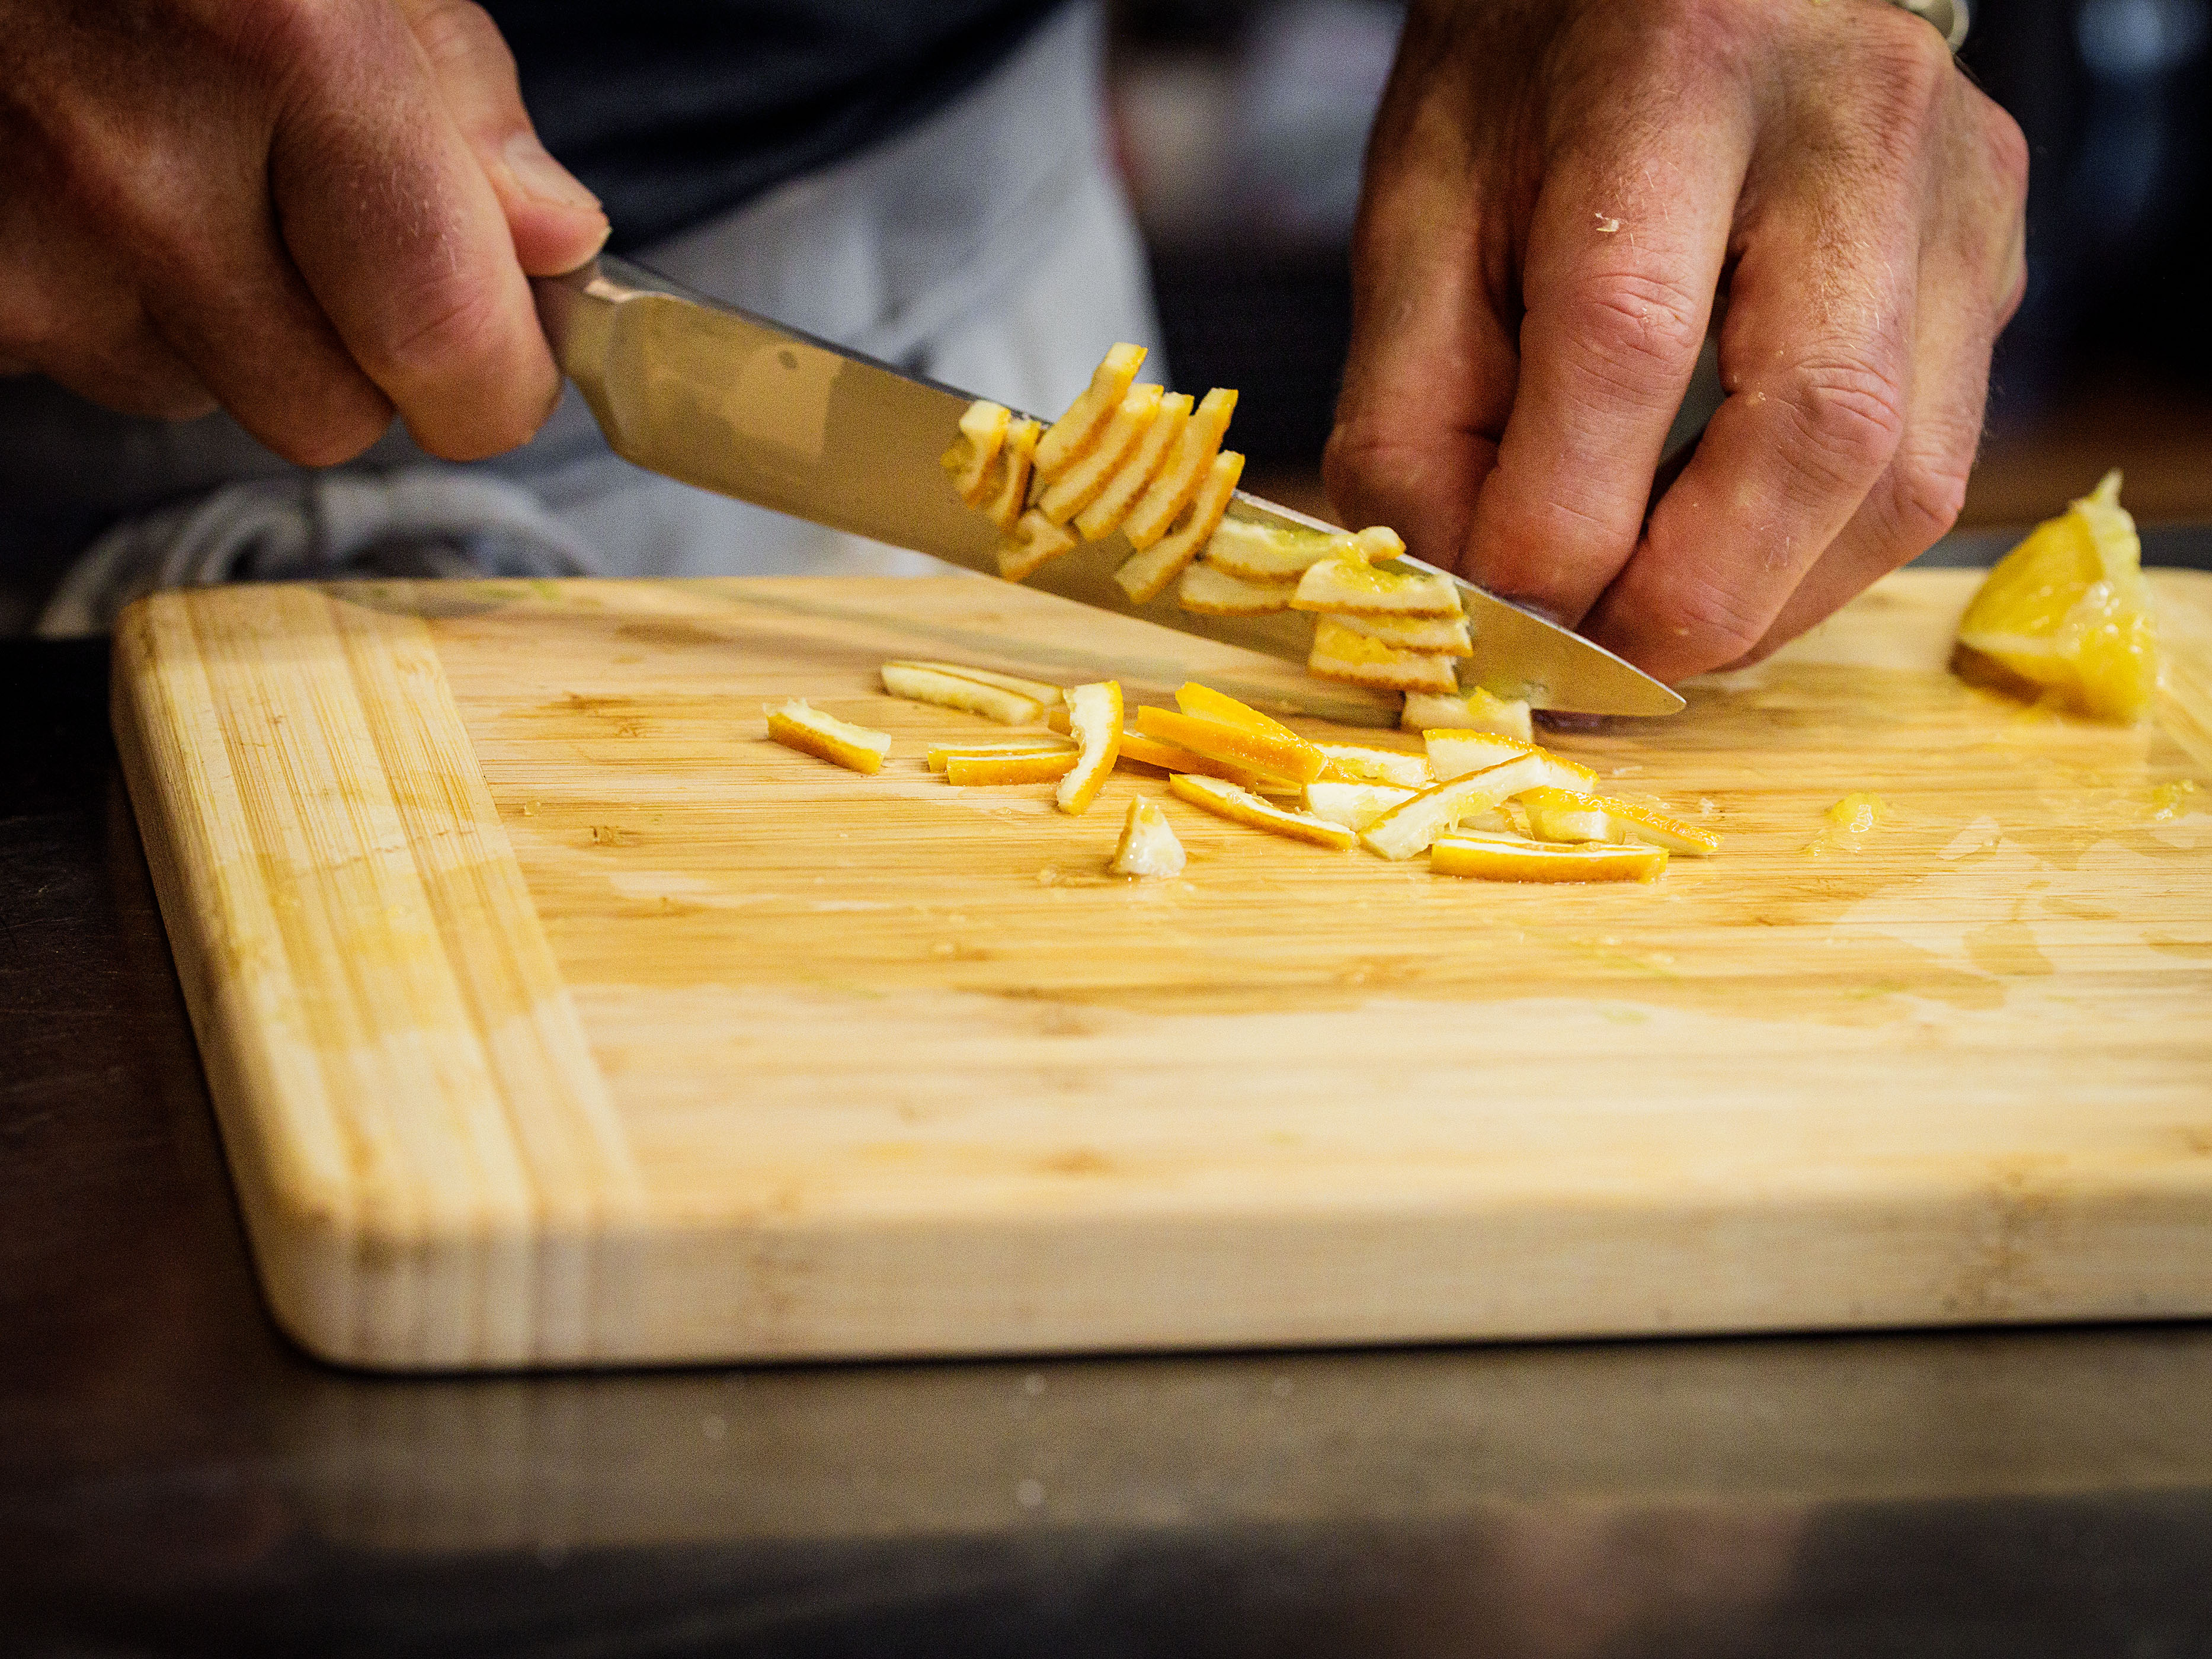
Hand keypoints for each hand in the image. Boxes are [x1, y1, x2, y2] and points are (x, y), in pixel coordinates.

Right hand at [0, 0, 608, 463]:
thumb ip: (461, 96)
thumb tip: (558, 243)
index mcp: (281, 46)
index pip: (447, 339)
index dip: (497, 383)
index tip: (505, 362)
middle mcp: (140, 160)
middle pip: (330, 413)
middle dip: (353, 354)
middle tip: (317, 232)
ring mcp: (29, 239)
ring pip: (201, 396)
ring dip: (217, 321)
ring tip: (164, 168)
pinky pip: (86, 365)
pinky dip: (107, 301)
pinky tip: (79, 187)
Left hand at [1324, 0, 2027, 681]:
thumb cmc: (1532, 90)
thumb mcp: (1420, 218)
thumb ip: (1415, 414)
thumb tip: (1472, 601)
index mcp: (1675, 76)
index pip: (1628, 348)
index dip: (1554, 531)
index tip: (1492, 622)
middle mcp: (1854, 123)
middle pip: (1812, 430)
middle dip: (1685, 603)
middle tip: (1585, 666)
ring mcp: (1953, 194)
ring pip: (1902, 480)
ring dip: (1763, 606)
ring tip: (1647, 627)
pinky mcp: (1991, 257)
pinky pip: (1931, 468)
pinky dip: (1816, 559)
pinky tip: (1727, 562)